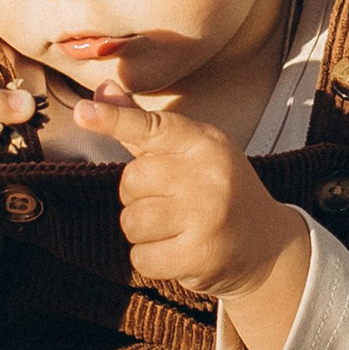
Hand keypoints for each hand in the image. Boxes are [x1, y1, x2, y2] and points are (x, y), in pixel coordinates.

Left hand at [71, 94, 306, 305]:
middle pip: (131, 181)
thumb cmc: (216, 189)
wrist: (266, 244)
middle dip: (138, 196)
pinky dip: (151, 258)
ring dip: (142, 231)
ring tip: (175, 228)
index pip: (152, 127)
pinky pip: (141, 258)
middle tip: (171, 202)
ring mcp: (206, 217)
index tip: (82, 111)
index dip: (115, 120)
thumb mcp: (190, 151)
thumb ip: (143, 125)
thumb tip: (101, 90)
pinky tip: (178, 252)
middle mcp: (208, 176)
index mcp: (205, 142)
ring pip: (131, 222)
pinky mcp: (199, 256)